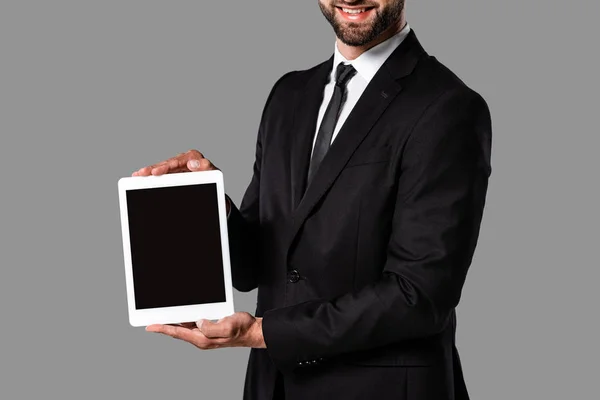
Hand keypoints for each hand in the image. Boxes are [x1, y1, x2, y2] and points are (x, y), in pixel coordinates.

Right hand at [132, 149, 230, 213]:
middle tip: (144, 173)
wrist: (214, 188)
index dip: (167, 166)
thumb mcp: (214, 174)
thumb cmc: (214, 180)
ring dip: (150, 171)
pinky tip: (140, 177)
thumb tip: (194, 163)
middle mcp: (184, 160)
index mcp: (194, 157)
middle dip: (155, 168)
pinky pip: (161, 174)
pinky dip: (150, 175)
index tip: (158, 171)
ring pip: (162, 168)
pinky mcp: (173, 173)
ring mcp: (177, 167)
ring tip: (138, 175)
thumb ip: (206, 167)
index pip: (180, 161)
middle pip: (167, 164)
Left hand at [146, 312, 265, 349]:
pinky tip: (181, 314)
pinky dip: (184, 318)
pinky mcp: (208, 329)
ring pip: (183, 327)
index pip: (178, 333)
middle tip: (151, 320)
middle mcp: (201, 338)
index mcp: (203, 339)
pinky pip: (192, 324)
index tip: (151, 326)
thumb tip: (198, 323)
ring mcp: (204, 334)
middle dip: (164, 325)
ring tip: (162, 316)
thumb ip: (211, 327)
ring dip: (173, 321)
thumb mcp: (227, 327)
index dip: (163, 329)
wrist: (251, 331)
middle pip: (177, 331)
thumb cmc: (242, 329)